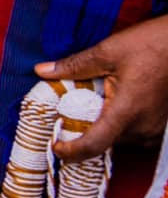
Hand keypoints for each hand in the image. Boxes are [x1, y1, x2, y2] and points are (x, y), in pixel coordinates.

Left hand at [36, 14, 167, 161]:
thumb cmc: (151, 44)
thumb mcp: (107, 51)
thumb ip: (73, 66)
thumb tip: (41, 71)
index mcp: (126, 111)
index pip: (94, 145)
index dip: (72, 152)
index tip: (55, 148)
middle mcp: (143, 126)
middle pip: (105, 142)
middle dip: (83, 134)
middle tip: (64, 118)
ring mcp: (155, 127)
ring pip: (119, 139)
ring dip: (101, 128)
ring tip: (86, 108)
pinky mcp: (160, 124)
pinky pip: (133, 133)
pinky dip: (117, 125)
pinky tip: (108, 106)